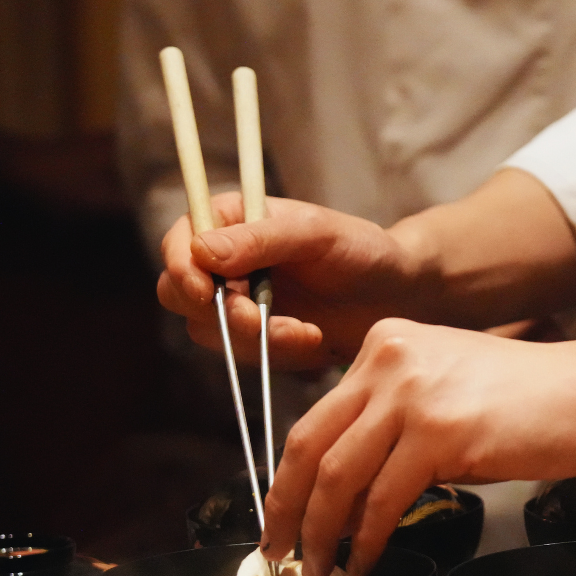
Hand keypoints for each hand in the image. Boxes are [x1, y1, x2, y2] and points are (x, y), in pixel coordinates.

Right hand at [156, 192, 430, 367]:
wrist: (396, 295)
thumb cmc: (361, 251)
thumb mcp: (316, 235)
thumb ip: (261, 240)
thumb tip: (201, 251)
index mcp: (231, 219)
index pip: (179, 242)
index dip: (182, 270)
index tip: (206, 293)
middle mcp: (224, 261)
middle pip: (178, 293)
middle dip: (221, 313)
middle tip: (261, 321)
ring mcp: (236, 302)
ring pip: (209, 332)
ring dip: (256, 339)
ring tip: (310, 332)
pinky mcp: (255, 337)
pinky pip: (243, 356)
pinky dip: (277, 355)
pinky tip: (315, 340)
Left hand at [258, 318, 575, 575]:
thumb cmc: (531, 398)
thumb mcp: (445, 388)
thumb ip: (393, 421)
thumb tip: (348, 492)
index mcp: (384, 344)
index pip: (314, 419)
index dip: (289, 479)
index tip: (284, 519)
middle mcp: (389, 360)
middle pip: (310, 446)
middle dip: (288, 511)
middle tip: (280, 554)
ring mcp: (413, 394)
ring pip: (339, 476)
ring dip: (323, 534)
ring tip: (322, 569)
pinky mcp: (441, 432)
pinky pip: (383, 498)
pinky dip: (368, 538)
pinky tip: (368, 559)